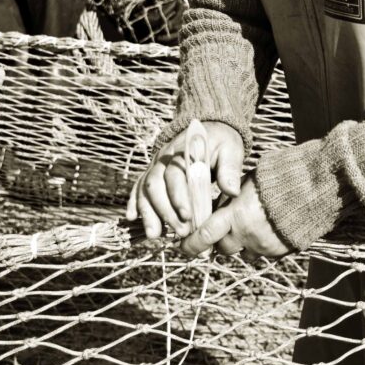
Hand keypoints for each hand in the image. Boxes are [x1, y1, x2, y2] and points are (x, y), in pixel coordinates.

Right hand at [126, 121, 242, 238]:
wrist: (210, 129)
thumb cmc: (222, 142)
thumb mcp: (231, 150)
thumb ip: (230, 169)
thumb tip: (232, 192)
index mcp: (184, 151)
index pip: (175, 175)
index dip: (178, 196)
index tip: (187, 216)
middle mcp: (165, 158)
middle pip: (155, 184)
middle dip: (164, 210)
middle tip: (180, 231)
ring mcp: (157, 165)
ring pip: (144, 188)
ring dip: (148, 212)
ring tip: (154, 234)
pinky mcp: (153, 172)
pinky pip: (138, 186)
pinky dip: (134, 202)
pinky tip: (132, 218)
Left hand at [181, 175, 290, 258]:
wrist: (310, 190)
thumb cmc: (274, 181)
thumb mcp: (244, 185)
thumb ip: (228, 201)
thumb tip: (214, 210)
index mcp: (235, 215)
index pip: (204, 236)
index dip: (190, 244)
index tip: (182, 247)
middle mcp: (246, 235)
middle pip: (221, 249)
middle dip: (218, 242)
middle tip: (220, 232)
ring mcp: (262, 246)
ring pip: (242, 254)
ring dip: (239, 245)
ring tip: (248, 227)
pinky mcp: (277, 253)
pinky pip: (261, 254)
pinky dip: (258, 246)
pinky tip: (265, 229)